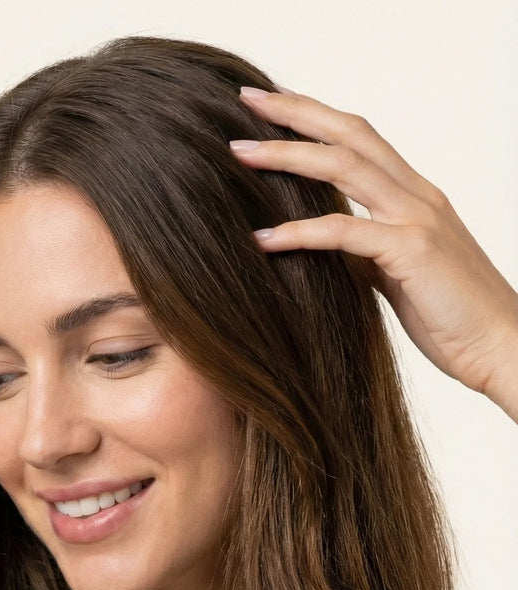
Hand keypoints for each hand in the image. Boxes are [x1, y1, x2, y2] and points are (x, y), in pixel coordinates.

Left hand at [229, 86, 517, 402]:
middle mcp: (417, 196)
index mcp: (413, 197)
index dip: (315, 118)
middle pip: (350, 134)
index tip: (270, 106)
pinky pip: (344, 232)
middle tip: (247, 101)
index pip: (359, 139)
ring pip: (344, 166)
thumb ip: (360, 252)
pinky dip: (299, 232)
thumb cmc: (448, 316)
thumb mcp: (393, 275)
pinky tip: (263, 239)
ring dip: (287, 156)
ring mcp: (417, 219)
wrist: (499, 346)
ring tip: (240, 154)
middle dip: (295, 114)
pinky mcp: (412, 252)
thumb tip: (318, 246)